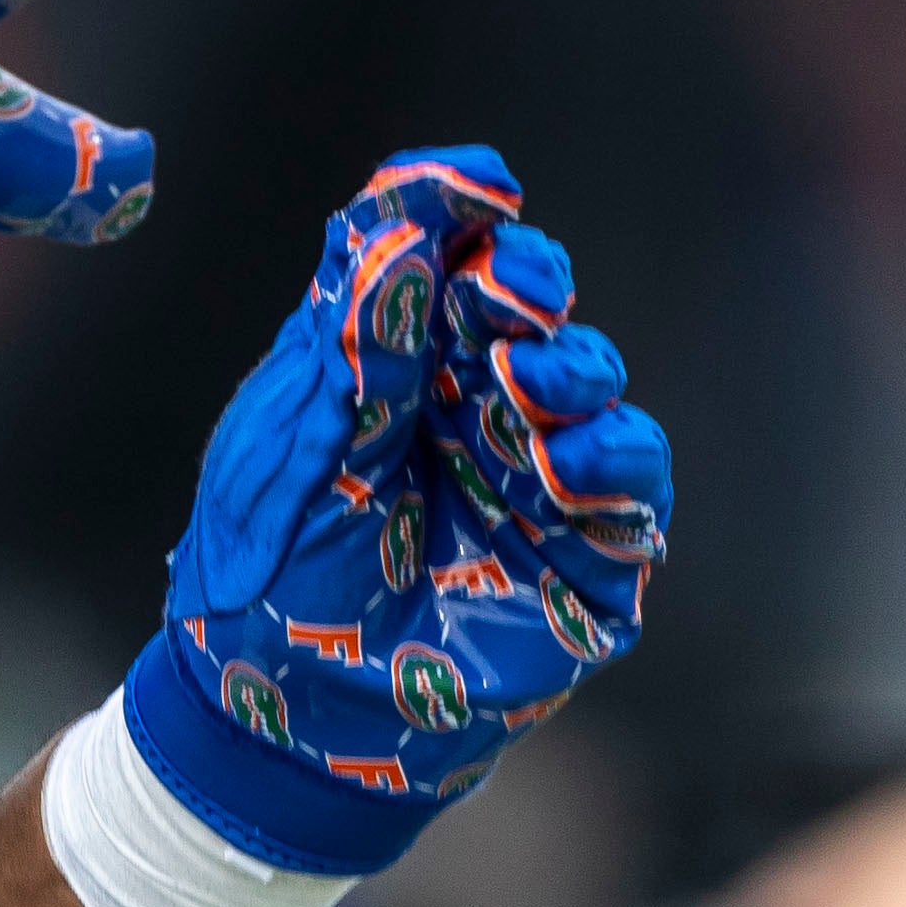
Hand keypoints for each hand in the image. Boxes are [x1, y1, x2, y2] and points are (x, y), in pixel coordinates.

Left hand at [121, 149, 673, 873]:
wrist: (285, 722)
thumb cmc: (273, 574)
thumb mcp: (303, 442)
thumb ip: (361, 335)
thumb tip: (401, 213)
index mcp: (389, 360)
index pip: (438, 257)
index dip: (459, 210)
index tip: (481, 183)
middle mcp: (470, 404)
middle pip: (524, 302)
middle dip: (526, 279)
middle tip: (511, 287)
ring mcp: (532, 476)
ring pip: (588, 379)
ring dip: (570, 365)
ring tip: (528, 382)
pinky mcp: (585, 557)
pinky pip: (632, 484)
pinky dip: (614, 458)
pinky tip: (565, 463)